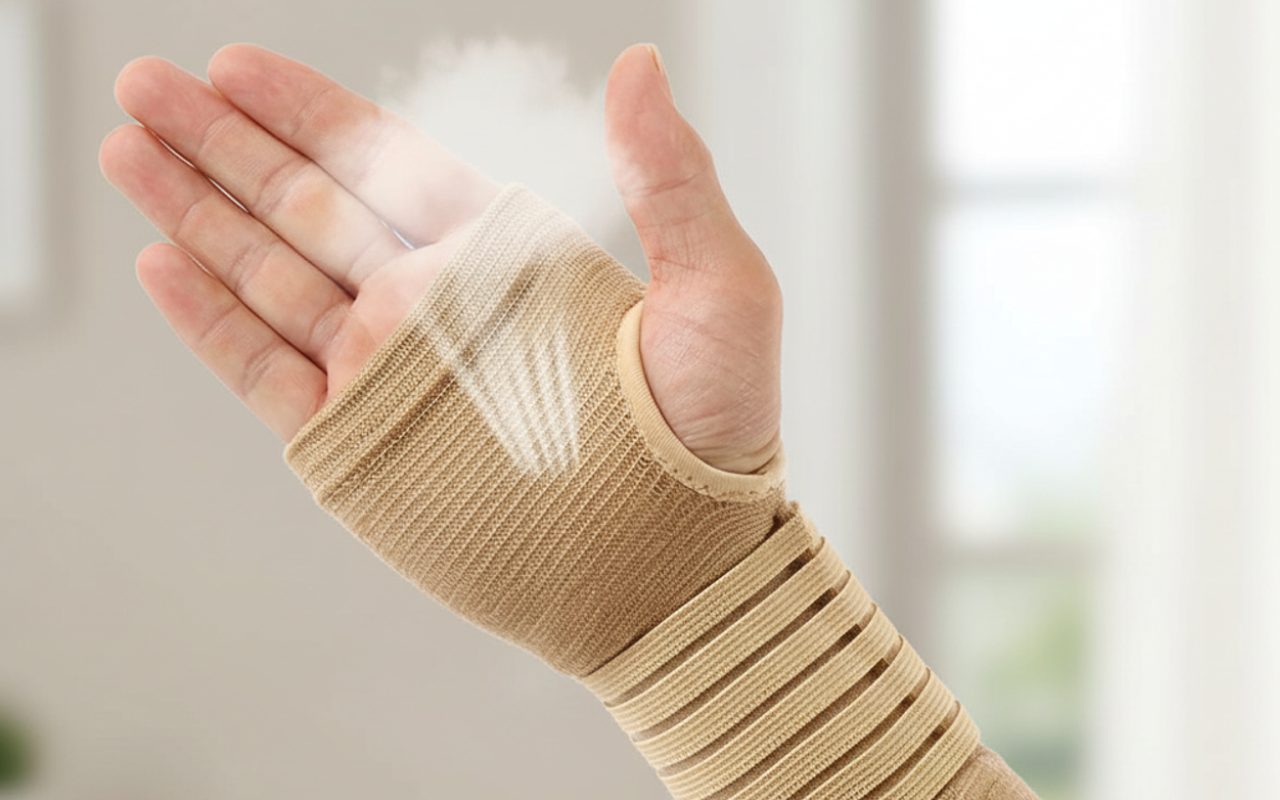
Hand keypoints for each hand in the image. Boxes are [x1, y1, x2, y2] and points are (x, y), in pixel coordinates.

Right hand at [101, 44, 781, 473]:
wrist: (682, 565)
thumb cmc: (716, 432)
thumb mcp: (718, 290)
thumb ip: (668, 176)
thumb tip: (641, 65)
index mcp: (505, 252)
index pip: (388, 162)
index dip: (309, 111)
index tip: (240, 67)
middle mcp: (434, 301)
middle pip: (307, 202)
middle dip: (223, 143)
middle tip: (149, 88)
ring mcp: (389, 371)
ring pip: (270, 272)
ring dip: (195, 212)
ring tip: (129, 152)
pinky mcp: (360, 443)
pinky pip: (269, 369)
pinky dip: (212, 319)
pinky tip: (164, 266)